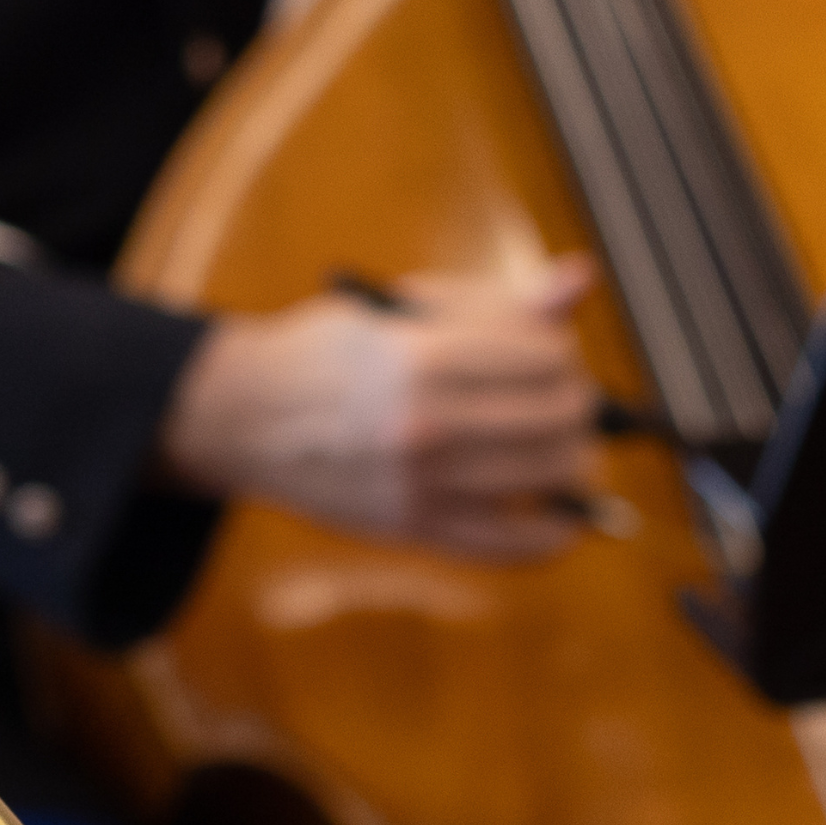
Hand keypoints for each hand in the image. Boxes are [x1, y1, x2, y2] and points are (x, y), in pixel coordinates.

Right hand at [154, 254, 600, 554]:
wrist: (246, 418)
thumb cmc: (329, 352)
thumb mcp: (404, 307)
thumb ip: (495, 302)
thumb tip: (579, 278)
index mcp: (422, 356)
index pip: (548, 355)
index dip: (562, 349)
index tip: (551, 352)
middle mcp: (425, 425)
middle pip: (560, 416)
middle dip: (576, 401)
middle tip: (562, 397)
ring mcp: (421, 484)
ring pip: (549, 477)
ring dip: (573, 458)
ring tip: (562, 445)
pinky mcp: (413, 530)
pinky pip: (511, 546)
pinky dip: (552, 535)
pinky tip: (564, 518)